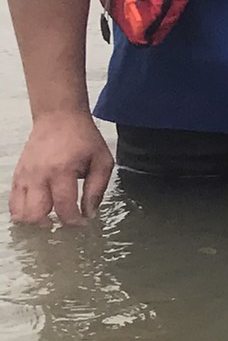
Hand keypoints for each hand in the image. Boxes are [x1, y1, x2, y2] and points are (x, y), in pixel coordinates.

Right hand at [10, 111, 114, 225]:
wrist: (59, 117)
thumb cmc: (83, 138)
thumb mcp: (102, 160)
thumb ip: (97, 188)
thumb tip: (90, 213)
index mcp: (62, 171)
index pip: (64, 206)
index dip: (74, 220)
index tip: (83, 222)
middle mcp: (39, 175)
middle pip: (36, 214)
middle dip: (51, 223)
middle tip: (63, 220)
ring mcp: (25, 175)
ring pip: (20, 212)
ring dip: (35, 220)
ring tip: (50, 216)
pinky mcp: (17, 175)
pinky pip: (13, 202)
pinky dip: (23, 211)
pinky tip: (37, 208)